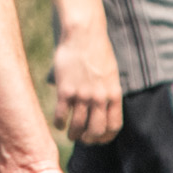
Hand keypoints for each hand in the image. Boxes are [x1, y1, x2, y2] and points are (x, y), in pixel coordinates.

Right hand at [49, 24, 125, 144]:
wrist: (83, 33)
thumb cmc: (97, 50)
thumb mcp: (111, 73)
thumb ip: (108, 92)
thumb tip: (103, 108)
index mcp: (114, 94)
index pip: (114, 126)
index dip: (106, 137)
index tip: (99, 139)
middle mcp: (100, 98)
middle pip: (96, 131)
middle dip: (89, 139)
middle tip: (83, 138)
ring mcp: (82, 95)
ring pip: (77, 127)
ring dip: (73, 134)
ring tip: (70, 134)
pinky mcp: (65, 91)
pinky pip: (61, 116)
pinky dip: (59, 123)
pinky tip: (59, 123)